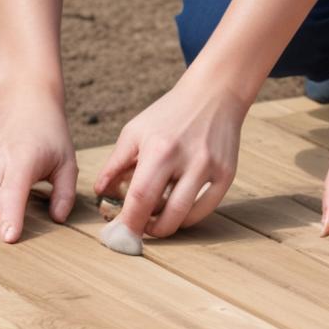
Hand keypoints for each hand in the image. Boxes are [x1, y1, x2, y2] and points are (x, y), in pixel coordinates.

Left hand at [93, 83, 245, 237]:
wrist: (213, 94)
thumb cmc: (168, 114)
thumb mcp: (135, 132)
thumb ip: (115, 164)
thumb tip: (101, 193)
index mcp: (160, 148)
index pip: (141, 197)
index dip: (128, 222)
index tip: (119, 234)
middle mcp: (188, 159)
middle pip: (166, 214)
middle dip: (149, 230)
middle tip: (139, 229)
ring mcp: (210, 168)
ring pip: (187, 217)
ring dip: (168, 227)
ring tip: (156, 220)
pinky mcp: (227, 174)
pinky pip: (206, 209)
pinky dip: (189, 218)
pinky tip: (177, 211)